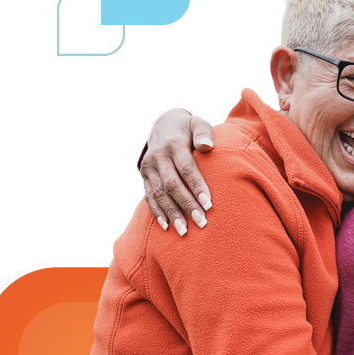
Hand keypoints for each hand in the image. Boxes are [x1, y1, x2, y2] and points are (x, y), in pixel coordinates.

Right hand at [140, 109, 215, 234]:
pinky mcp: (144, 175)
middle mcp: (158, 156)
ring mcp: (149, 167)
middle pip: (172, 185)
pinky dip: (157, 212)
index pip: (186, 169)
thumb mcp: (197, 123)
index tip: (209, 205)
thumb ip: (203, 133)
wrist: (163, 125)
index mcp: (173, 144)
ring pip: (159, 193)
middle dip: (187, 205)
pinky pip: (149, 196)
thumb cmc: (188, 128)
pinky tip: (167, 226)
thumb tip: (207, 146)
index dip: (197, 187)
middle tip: (202, 222)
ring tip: (185, 231)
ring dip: (172, 213)